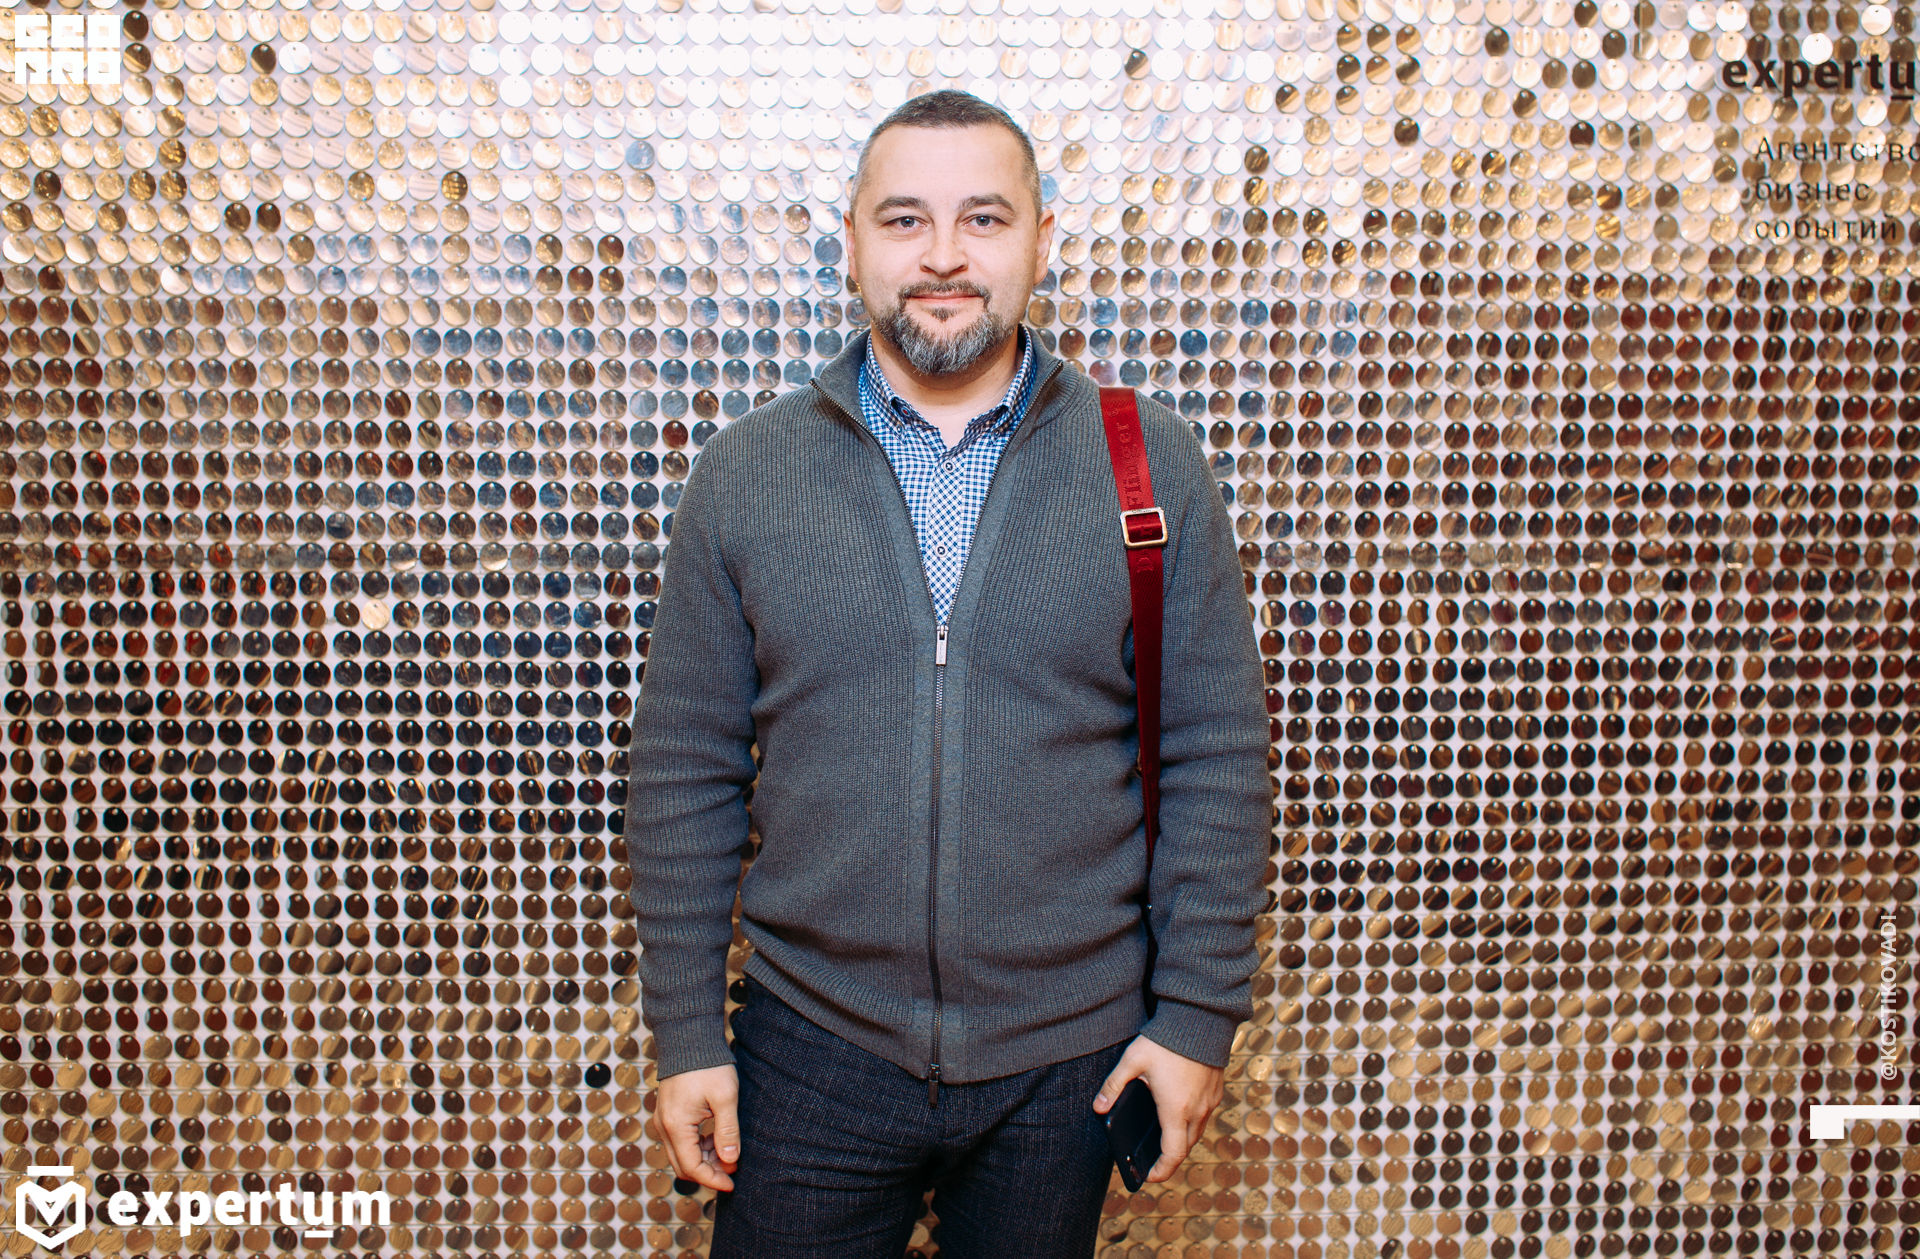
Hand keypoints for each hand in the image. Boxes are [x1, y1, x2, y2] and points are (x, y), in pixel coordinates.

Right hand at [656, 1064, 740, 1191]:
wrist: (689, 1038)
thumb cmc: (708, 1065)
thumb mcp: (725, 1098)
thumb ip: (727, 1131)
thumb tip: (730, 1160)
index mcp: (676, 1126)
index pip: (692, 1168)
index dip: (713, 1179)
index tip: (732, 1183)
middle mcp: (664, 1127)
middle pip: (683, 1166)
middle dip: (708, 1172)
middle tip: (733, 1170)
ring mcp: (664, 1120)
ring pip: (681, 1154)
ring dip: (704, 1160)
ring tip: (729, 1153)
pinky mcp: (668, 1114)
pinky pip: (680, 1141)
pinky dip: (698, 1147)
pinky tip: (717, 1140)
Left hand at [1091, 1036, 1223, 1182]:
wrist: (1199, 1018)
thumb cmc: (1166, 1041)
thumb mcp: (1133, 1061)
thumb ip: (1114, 1086)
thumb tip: (1098, 1107)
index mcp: (1176, 1110)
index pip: (1173, 1154)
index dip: (1162, 1171)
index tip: (1149, 1175)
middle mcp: (1197, 1111)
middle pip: (1185, 1147)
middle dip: (1169, 1157)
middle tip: (1152, 1160)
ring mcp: (1209, 1102)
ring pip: (1197, 1133)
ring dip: (1182, 1140)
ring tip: (1163, 1138)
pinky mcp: (1215, 1091)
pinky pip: (1204, 1116)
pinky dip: (1192, 1123)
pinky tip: (1177, 1112)